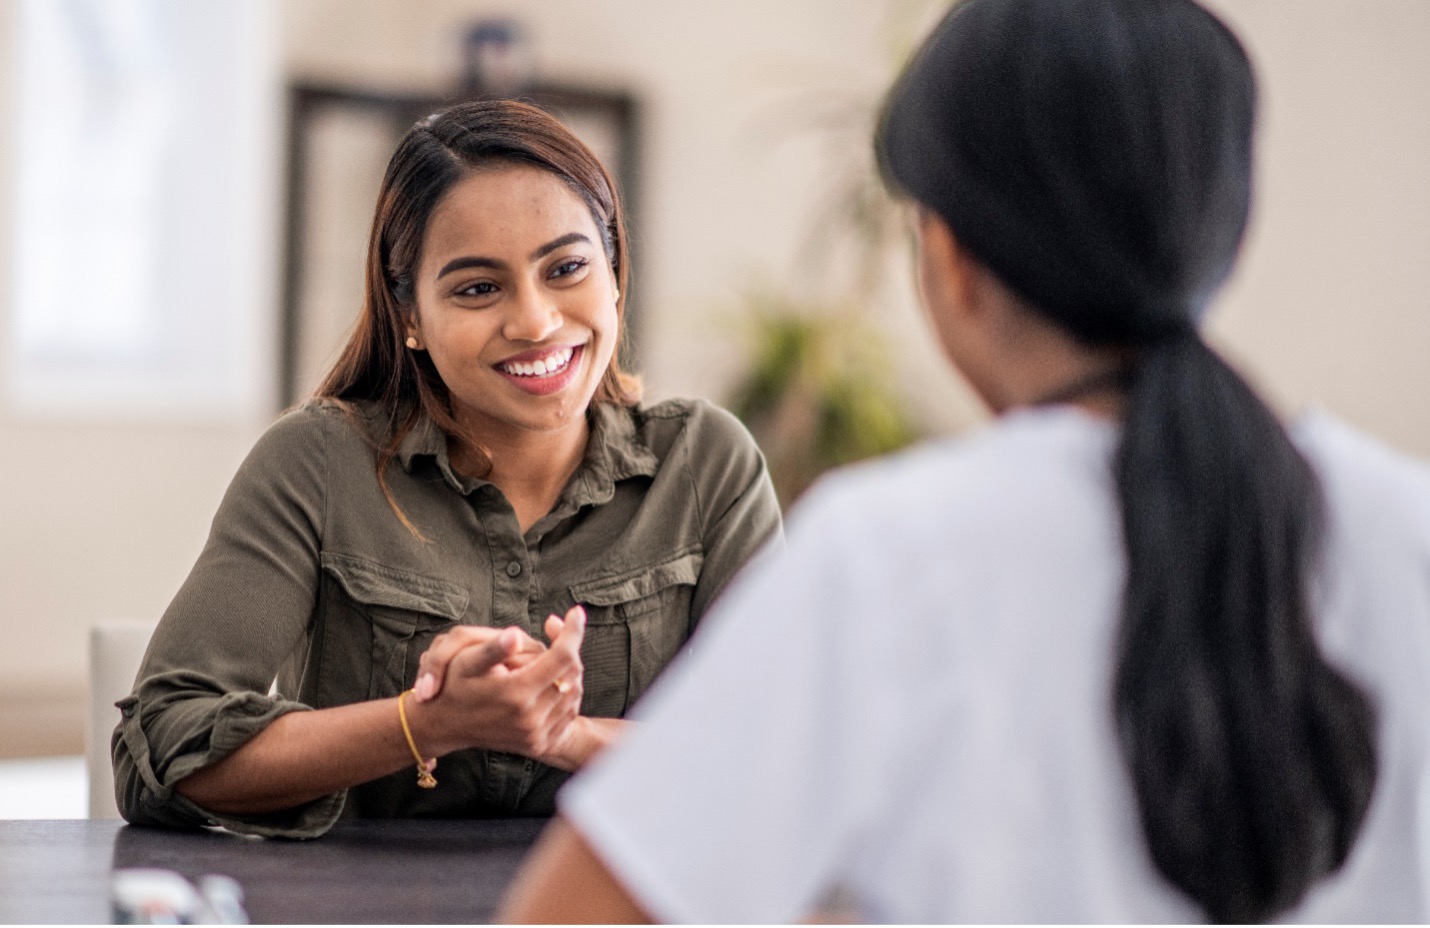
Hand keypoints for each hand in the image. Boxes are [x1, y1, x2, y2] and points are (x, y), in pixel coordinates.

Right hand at [410, 606, 586, 758]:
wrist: (444, 725)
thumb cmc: (453, 685)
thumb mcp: (464, 661)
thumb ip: (493, 649)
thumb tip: (515, 636)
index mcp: (516, 693)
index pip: (562, 656)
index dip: (572, 631)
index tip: (576, 612)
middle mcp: (530, 719)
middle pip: (572, 673)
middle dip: (570, 647)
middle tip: (557, 631)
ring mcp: (535, 735)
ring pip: (574, 693)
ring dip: (569, 670)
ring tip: (552, 654)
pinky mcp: (538, 744)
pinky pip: (568, 714)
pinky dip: (566, 692)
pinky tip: (551, 679)